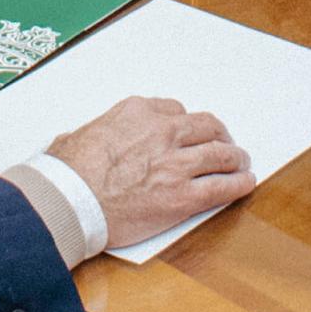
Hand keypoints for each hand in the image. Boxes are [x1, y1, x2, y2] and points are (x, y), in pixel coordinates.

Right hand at [44, 95, 258, 253]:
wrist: (69, 200)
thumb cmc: (66, 172)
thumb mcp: (79, 134)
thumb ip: (96, 133)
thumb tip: (81, 141)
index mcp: (138, 113)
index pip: (174, 111)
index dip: (185, 125)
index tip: (189, 133)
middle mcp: (163, 132)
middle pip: (205, 127)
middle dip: (218, 134)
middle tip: (224, 143)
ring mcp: (176, 164)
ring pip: (221, 154)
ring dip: (235, 158)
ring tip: (241, 163)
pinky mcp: (183, 197)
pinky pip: (222, 187)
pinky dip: (238, 184)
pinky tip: (245, 183)